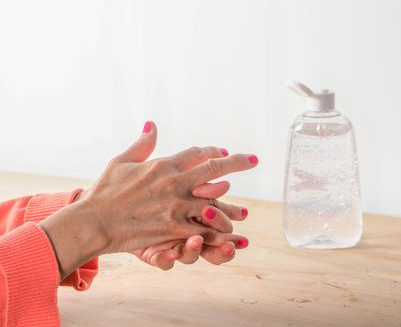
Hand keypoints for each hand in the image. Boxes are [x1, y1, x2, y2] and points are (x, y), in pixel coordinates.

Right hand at [40, 121, 257, 278]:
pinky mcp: (174, 228)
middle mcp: (174, 183)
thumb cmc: (105, 191)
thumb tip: (152, 124)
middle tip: (251, 160)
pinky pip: (202, 228)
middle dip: (236, 163)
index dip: (212, 151)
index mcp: (163, 165)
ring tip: (244, 211)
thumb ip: (142, 144)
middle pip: (213, 170)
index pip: (196, 153)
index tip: (223, 151)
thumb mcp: (121, 161)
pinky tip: (226, 234)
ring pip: (213, 203)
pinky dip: (215, 231)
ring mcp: (176, 206)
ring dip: (231, 207)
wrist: (93, 222)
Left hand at [131, 178, 250, 269]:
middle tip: (230, 246)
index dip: (231, 223)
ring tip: (196, 242)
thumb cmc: (150, 193)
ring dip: (195, 251)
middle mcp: (187, 235)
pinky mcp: (151, 253)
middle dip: (222, 249)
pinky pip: (161, 260)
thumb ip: (197, 177)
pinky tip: (169, 254)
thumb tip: (225, 180)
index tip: (243, 217)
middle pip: (212, 248)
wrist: (119, 210)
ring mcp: (170, 245)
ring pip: (189, 255)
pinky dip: (166, 259)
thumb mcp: (175, 179)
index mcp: (196, 218)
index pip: (219, 224)